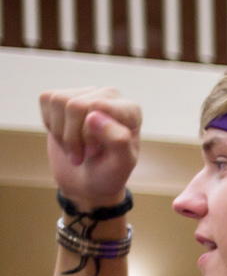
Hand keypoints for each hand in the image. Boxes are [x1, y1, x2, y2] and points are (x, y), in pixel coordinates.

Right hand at [40, 87, 141, 210]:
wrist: (88, 181)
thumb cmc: (109, 173)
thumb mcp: (121, 164)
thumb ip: (118, 140)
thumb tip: (93, 115)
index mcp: (130, 110)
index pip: (97, 106)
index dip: (88, 133)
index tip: (94, 152)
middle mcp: (110, 96)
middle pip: (75, 105)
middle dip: (73, 137)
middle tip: (84, 154)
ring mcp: (86, 94)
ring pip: (59, 101)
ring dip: (61, 133)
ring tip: (75, 147)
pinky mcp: (64, 97)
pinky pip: (47, 99)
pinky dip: (50, 123)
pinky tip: (64, 135)